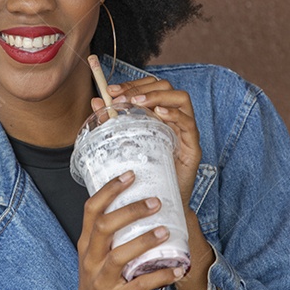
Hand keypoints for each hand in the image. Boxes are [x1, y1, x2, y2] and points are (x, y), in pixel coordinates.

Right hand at [69, 170, 185, 289]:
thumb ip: (110, 237)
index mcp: (86, 245)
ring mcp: (101, 281)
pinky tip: (178, 269)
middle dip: (130, 211)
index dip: (109, 190)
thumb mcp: (95, 258)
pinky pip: (139, 286)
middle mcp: (91, 259)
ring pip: (120, 255)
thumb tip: (138, 207)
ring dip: (145, 241)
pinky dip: (160, 276)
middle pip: (105, 227)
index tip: (130, 174)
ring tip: (166, 231)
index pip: (91, 210)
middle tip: (156, 201)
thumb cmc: (98, 286)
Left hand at [91, 76, 201, 208]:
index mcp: (159, 115)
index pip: (150, 87)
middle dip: (142, 88)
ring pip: (181, 98)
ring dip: (158, 96)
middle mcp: (175, 119)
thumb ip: (112, 123)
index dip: (132, 84)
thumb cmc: (144, 174)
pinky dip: (175, 114)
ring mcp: (186, 132)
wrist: (159, 204)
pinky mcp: (193, 147)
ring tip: (138, 102)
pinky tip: (160, 114)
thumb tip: (96, 102)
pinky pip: (189, 123)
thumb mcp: (125, 144)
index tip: (111, 91)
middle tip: (122, 98)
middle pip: (166, 87)